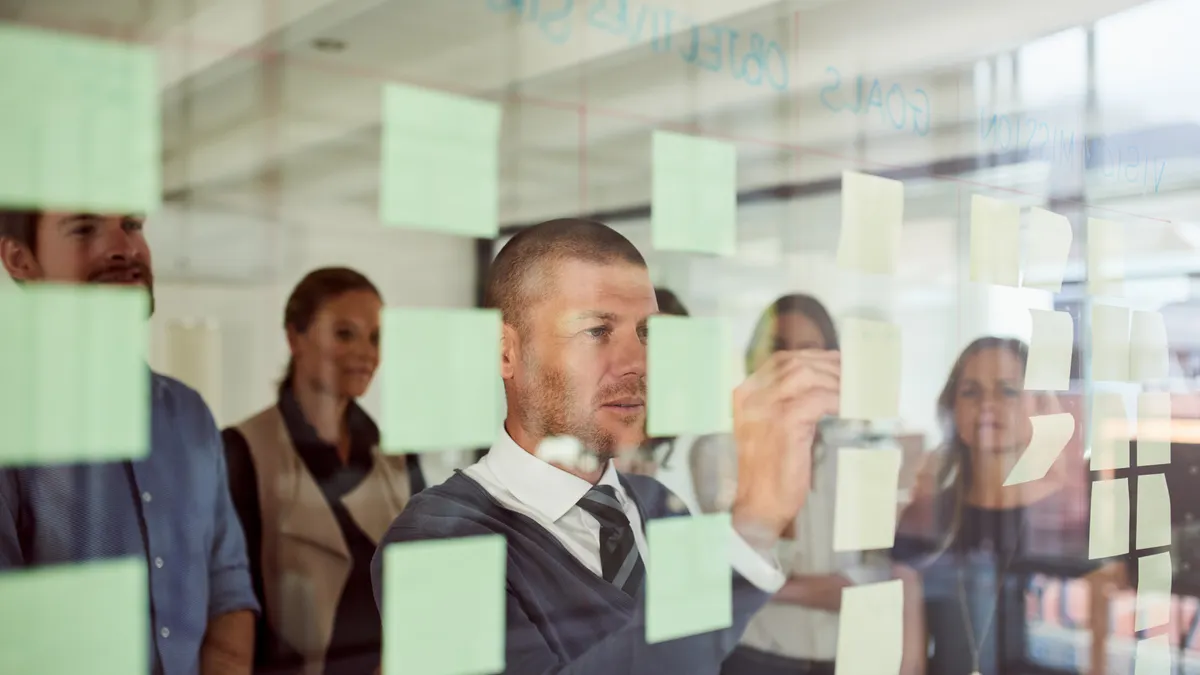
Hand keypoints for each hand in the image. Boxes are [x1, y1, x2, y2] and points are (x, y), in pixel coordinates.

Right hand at [730, 350, 839, 541]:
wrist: (757, 506)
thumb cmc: (767, 473)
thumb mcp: (768, 431)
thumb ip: (784, 407)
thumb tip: (821, 387)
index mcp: (746, 395)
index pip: (783, 361)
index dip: (816, 359)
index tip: (839, 365)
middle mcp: (752, 396)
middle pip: (797, 364)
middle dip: (831, 367)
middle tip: (856, 379)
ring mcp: (766, 408)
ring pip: (808, 376)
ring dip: (837, 382)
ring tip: (856, 393)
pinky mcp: (784, 424)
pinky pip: (818, 400)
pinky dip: (838, 400)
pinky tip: (850, 408)